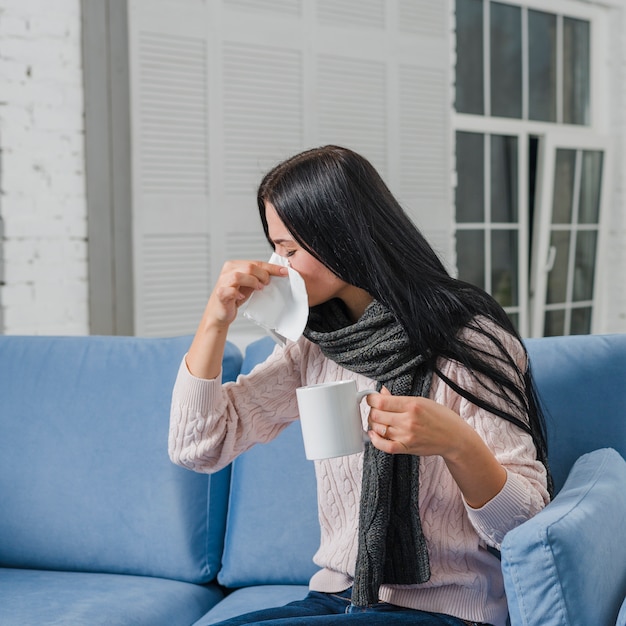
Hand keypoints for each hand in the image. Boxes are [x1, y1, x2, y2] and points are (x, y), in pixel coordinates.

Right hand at [186, 260, 286, 379]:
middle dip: (263, 275)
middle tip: (266, 284)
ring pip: (239, 275)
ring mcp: (222, 282)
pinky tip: (241, 297)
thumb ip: (258, 277)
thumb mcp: (249, 285)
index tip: (284, 271)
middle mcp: (227, 271)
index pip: (256, 263)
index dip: (271, 267)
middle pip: (249, 267)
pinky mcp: (220, 294)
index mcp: (234, 265)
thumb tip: (278, 273)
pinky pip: (230, 291)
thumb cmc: (235, 298)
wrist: (220, 314)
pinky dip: (238, 293)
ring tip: (258, 288)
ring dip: (252, 282)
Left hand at [366, 387, 507, 507]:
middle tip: (375, 410)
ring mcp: (407, 436)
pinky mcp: (407, 448)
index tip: (370, 398)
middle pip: (376, 415)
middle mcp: (408, 420)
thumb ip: (399, 399)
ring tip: (377, 421)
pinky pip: (384, 446)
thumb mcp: (421, 401)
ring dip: (373, 424)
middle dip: (372, 411)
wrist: (455, 438)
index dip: (370, 399)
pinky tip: (373, 435)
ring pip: (378, 429)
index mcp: (412, 405)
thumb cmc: (441, 417)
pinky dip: (375, 440)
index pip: (380, 402)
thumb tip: (381, 392)